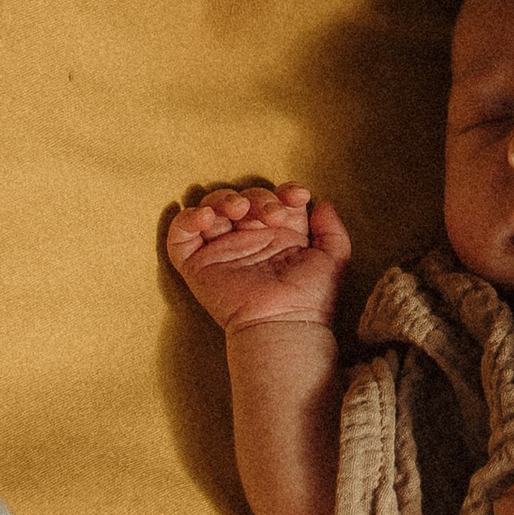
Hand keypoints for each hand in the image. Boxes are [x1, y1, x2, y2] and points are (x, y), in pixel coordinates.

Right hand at [165, 183, 350, 331]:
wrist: (284, 323)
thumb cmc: (311, 299)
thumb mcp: (334, 259)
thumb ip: (332, 229)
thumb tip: (321, 203)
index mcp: (280, 237)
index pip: (275, 200)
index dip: (285, 191)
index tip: (299, 196)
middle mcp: (250, 240)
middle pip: (244, 199)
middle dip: (258, 197)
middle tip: (271, 215)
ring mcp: (222, 251)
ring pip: (212, 208)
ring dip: (224, 199)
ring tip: (239, 210)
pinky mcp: (197, 265)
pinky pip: (180, 235)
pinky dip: (188, 218)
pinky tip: (207, 217)